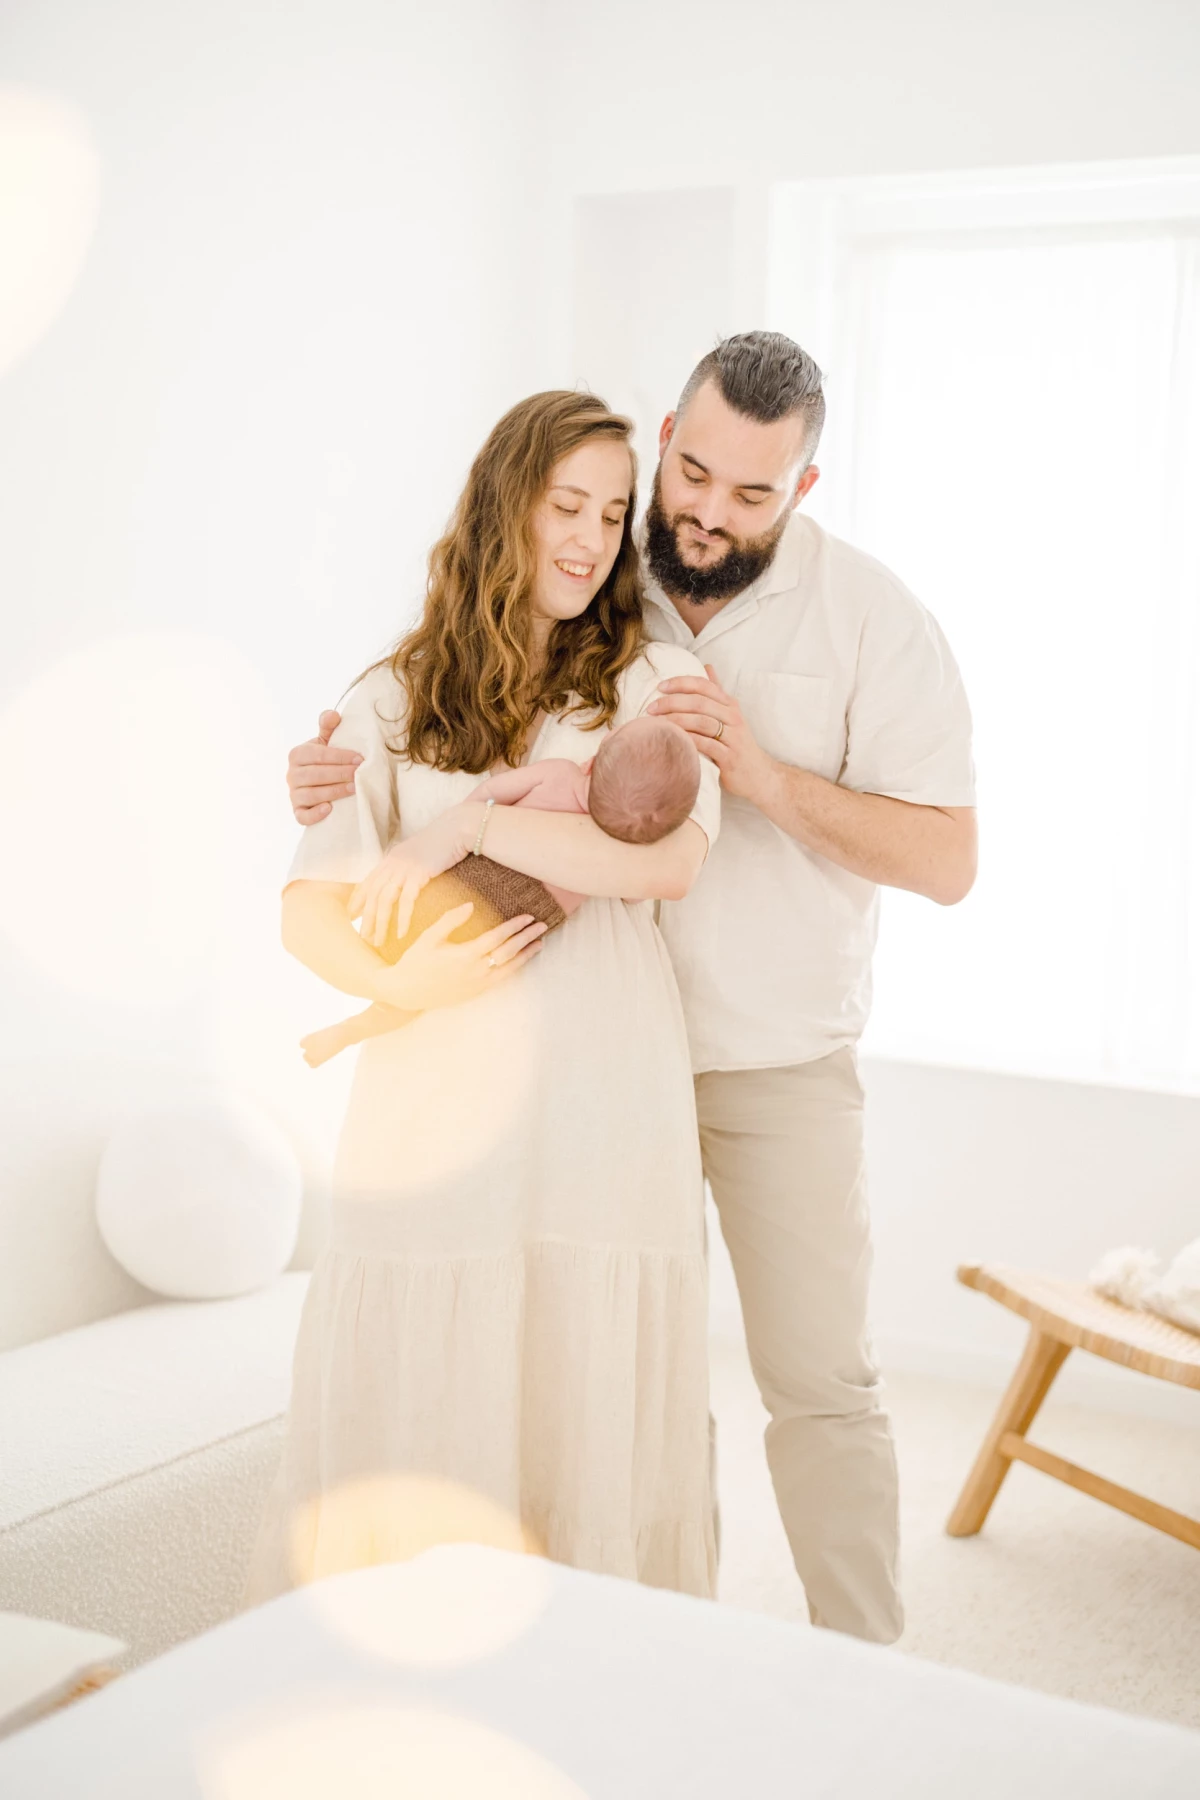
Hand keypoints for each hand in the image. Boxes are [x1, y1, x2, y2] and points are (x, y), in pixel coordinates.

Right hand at [287, 711, 362, 823]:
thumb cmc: (326, 759)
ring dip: (333, 792)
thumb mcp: (327, 741)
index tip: (359, 759)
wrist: (322, 783)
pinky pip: (302, 816)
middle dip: (339, 774)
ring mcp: (293, 794)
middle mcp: (291, 774)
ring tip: (353, 789)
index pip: (318, 755)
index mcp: (297, 754)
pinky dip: (314, 814)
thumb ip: (328, 727)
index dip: (339, 757)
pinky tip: (329, 809)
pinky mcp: (298, 811)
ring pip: (310, 795)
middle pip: (314, 775)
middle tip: (359, 774)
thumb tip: (333, 715)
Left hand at [349, 803, 480, 943]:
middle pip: (372, 895)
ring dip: (380, 924)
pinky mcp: (418, 873)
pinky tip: (401, 934)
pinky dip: (402, 919)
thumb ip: (408, 865)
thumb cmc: (444, 841)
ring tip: (379, 942)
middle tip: (364, 939)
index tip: (352, 917)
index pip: (368, 882)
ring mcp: (403, 868)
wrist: (459, 827)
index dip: (357, 900)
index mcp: (391, 858)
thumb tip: (407, 880)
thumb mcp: (419, 853)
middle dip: (366, 919)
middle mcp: (392, 863)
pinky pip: (406, 900)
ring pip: (384, 900)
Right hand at [372, 904, 547, 1011]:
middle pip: (509, 953)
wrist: (406, 992)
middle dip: (527, 938)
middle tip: (542, 926)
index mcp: (464, 955)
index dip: (514, 927)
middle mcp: (475, 972)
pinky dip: (515, 968)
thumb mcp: (428, 937)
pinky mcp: (476, 992)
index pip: (497, 938)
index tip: (527, 917)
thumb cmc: (415, 961)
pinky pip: (501, 979)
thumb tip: (470, 905)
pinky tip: (521, 960)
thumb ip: (450, 920)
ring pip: (509, 968)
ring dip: (526, 955)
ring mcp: (477, 984)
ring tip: (540, 943)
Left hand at [648, 664, 775, 802]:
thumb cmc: (737, 743)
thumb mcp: (730, 714)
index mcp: (730, 704)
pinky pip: (706, 745)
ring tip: (657, 723)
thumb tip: (707, 667)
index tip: (660, 686)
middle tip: (651, 708)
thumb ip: (716, 692)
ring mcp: (733, 737)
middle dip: (672, 702)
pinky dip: (688, 740)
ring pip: (701, 722)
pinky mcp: (730, 757)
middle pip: (699, 702)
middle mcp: (733, 717)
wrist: (759, 775)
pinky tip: (673, 740)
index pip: (704, 685)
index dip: (681, 683)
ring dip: (676, 721)